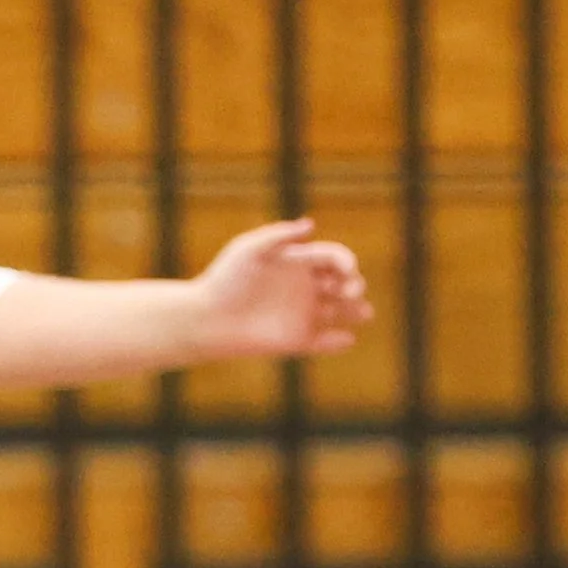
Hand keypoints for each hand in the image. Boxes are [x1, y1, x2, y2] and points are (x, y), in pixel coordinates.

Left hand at [187, 218, 372, 360]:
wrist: (204, 319)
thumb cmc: (224, 279)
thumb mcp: (248, 249)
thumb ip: (278, 235)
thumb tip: (310, 226)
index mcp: (298, 262)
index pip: (334, 258)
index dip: (346, 261)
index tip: (346, 269)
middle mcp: (305, 287)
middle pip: (343, 283)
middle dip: (355, 285)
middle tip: (351, 291)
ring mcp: (302, 314)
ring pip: (341, 312)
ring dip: (356, 311)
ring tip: (364, 313)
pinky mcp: (295, 340)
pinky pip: (324, 342)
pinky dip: (338, 342)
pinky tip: (346, 339)